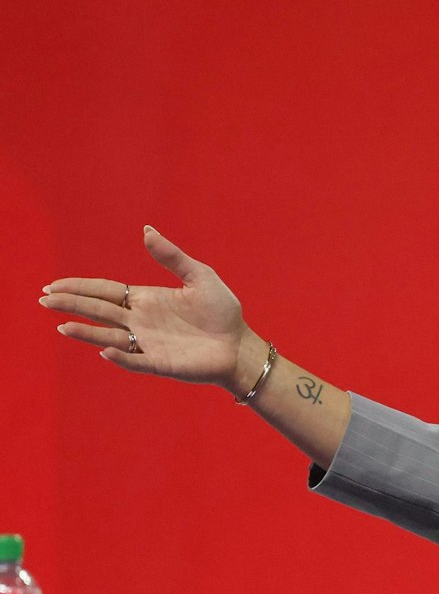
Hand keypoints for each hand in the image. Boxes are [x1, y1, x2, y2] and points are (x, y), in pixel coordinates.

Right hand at [41, 226, 260, 389]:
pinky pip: (135, 361)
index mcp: (145, 299)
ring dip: (87, 332)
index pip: (104, 291)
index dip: (79, 288)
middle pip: (99, 311)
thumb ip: (172, 257)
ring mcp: (147, 343)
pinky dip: (120, 357)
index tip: (52, 285)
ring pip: (109, 336)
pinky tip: (106, 349)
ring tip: (63, 326)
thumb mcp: (200, 276)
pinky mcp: (160, 363)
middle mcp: (140, 321)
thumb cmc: (222, 312)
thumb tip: (146, 230)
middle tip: (44, 299)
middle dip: (71, 305)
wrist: (240, 344)